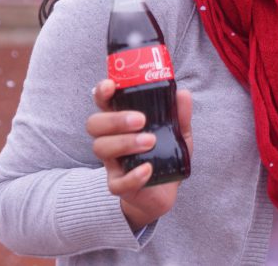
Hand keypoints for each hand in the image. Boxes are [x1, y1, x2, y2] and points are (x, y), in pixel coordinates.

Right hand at [85, 79, 192, 231]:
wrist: (163, 191)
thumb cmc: (163, 153)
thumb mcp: (177, 132)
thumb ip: (180, 114)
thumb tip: (183, 94)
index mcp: (121, 121)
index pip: (103, 102)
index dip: (101, 92)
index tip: (110, 86)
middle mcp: (111, 139)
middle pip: (95, 124)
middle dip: (115, 119)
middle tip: (141, 120)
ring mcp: (112, 163)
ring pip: (101, 148)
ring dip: (125, 143)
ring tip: (150, 141)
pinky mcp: (118, 186)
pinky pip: (117, 183)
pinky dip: (133, 175)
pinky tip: (148, 169)